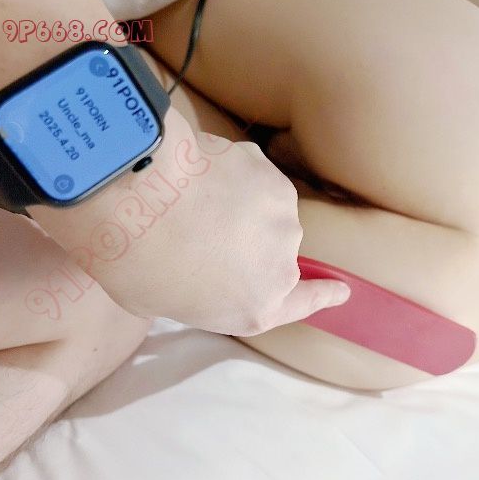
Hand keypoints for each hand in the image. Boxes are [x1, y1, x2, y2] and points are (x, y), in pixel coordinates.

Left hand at [30, 108, 349, 335]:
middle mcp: (280, 264)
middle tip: (199, 232)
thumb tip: (193, 266)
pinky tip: (200, 174)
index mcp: (256, 307)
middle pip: (273, 253)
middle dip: (246, 243)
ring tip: (193, 201)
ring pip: (266, 211)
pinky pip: (252, 176)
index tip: (341, 289)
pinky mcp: (268, 172)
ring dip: (240, 206)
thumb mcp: (159, 300)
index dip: (322, 295)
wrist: (137, 200)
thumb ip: (195, 289)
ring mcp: (281, 214)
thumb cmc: (137, 264)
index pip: (301, 303)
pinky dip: (232, 176)